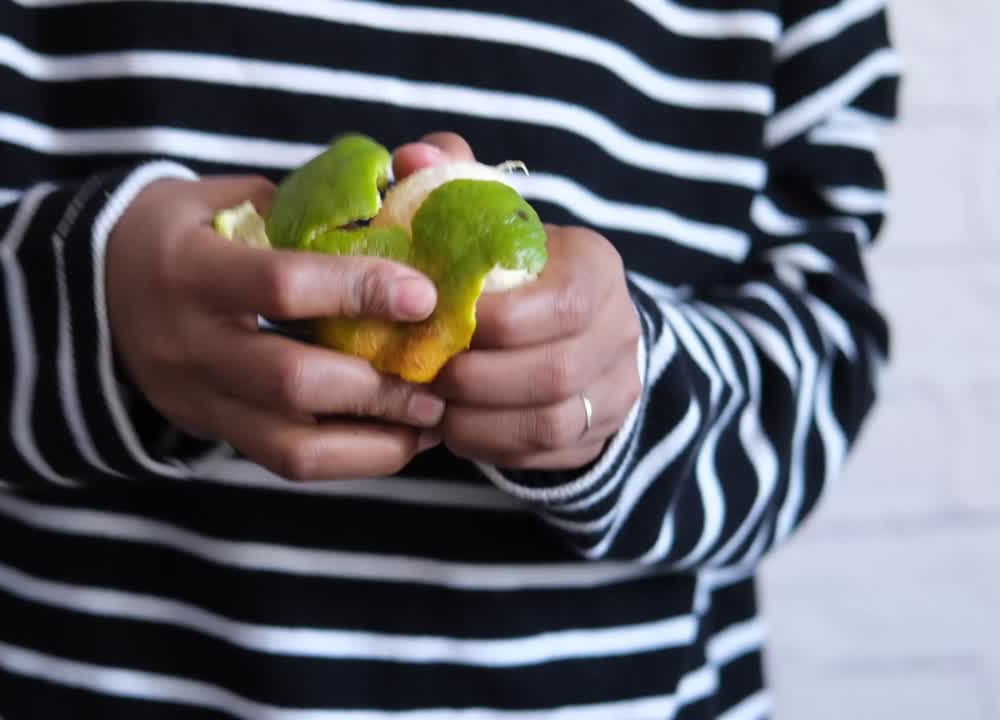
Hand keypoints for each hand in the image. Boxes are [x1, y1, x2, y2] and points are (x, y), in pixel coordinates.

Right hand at [106, 175, 443, 480]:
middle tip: (439, 379)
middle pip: (290, 381)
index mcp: (190, 269)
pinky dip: (349, 458)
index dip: (356, 289)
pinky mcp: (211, 430)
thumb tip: (398, 204)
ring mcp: (198, 397)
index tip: (422, 293)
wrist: (91, 293)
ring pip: (291, 446)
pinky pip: (284, 461)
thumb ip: (300, 206)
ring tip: (430, 423)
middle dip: (376, 385)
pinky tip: (396, 439)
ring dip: (373, 440)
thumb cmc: (176, 232)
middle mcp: (190, 343)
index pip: (279, 286)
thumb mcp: (221, 198)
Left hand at [393, 133, 641, 470]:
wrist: (568, 327)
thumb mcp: (489, 216)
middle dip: (478, 379)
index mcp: (596, 269)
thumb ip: (453, 179)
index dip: (500, 321)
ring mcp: (615, 391)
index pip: (566, 303)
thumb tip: (412, 157)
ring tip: (431, 405)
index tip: (442, 319)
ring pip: (551, 423)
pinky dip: (490, 447)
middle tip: (424, 373)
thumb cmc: (510, 266)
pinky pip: (543, 456)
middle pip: (555, 372)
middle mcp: (620, 331)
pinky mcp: (596, 438)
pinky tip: (452, 428)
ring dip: (478, 420)